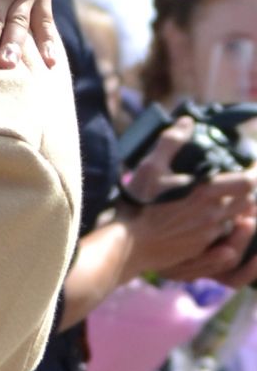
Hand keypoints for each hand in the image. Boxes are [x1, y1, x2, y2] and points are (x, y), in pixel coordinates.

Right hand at [119, 126, 256, 278]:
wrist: (127, 245)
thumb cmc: (139, 204)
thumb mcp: (151, 167)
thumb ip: (171, 141)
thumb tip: (187, 122)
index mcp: (206, 193)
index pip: (248, 182)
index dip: (254, 172)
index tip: (251, 164)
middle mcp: (213, 215)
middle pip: (248, 202)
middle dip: (247, 190)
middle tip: (237, 179)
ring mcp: (208, 235)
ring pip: (235, 218)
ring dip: (235, 207)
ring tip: (222, 198)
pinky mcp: (200, 248)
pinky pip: (222, 235)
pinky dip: (221, 224)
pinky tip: (205, 218)